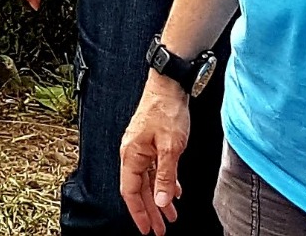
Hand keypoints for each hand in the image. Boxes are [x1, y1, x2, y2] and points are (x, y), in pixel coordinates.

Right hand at [120, 68, 193, 233]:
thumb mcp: (171, 148)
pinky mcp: (151, 143)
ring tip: (170, 216)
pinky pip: (155, 169)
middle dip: (150, 211)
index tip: (147, 229)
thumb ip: (165, 176)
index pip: (131, 191)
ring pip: (148, 180)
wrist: (169, 85)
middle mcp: (132, 153)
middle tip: (160, 230)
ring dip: (159, 199)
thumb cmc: (166, 111)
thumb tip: (161, 201)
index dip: (138, 212)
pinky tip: (174, 192)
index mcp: (131, 155)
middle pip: (139, 189)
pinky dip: (164, 182)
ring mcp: (142, 148)